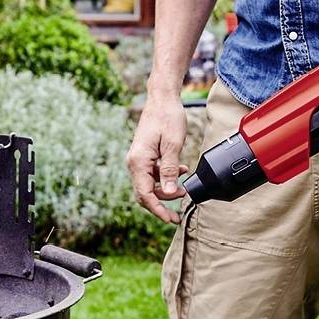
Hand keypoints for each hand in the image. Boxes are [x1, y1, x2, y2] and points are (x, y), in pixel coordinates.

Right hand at [127, 91, 188, 225]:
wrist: (162, 99)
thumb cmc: (167, 118)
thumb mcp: (173, 145)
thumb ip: (170, 170)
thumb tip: (168, 193)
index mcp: (138, 161)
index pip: (144, 194)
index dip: (158, 209)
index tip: (170, 219)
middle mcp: (134, 161)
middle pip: (144, 193)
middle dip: (161, 204)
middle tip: (178, 212)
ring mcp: (138, 158)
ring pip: (148, 185)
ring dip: (165, 190)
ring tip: (183, 188)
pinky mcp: (144, 155)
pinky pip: (151, 173)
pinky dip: (165, 177)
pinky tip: (180, 171)